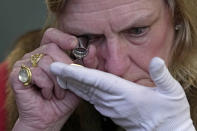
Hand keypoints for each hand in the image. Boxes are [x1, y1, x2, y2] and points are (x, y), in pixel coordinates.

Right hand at [10, 28, 79, 129]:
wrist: (50, 118)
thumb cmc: (64, 99)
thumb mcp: (79, 80)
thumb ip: (86, 65)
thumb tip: (92, 49)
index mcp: (49, 54)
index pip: (52, 35)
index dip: (62, 37)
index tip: (74, 44)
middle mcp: (35, 56)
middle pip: (51, 48)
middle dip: (65, 68)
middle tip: (67, 84)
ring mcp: (24, 64)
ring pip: (45, 62)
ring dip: (57, 81)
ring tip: (58, 93)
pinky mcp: (17, 75)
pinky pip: (36, 73)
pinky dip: (46, 86)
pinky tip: (47, 94)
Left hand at [50, 57, 194, 130]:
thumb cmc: (169, 112)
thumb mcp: (171, 92)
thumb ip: (162, 76)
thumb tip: (157, 61)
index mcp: (125, 95)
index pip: (96, 81)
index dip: (77, 74)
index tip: (59, 68)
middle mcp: (113, 101)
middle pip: (86, 86)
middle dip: (68, 77)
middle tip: (51, 67)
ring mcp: (110, 106)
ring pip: (86, 92)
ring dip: (72, 83)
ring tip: (59, 74)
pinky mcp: (110, 109)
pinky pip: (91, 97)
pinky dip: (81, 89)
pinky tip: (75, 84)